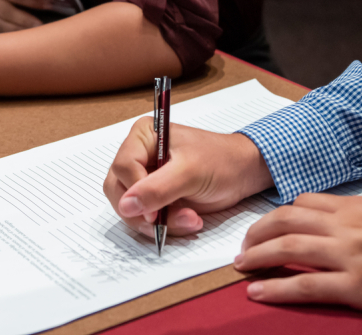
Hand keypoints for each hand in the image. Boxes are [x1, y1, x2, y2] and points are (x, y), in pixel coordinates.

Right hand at [0, 0, 52, 32]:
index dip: (31, 1)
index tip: (47, 4)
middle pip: (8, 12)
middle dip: (26, 20)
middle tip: (41, 24)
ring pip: (3, 25)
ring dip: (20, 30)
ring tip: (35, 33)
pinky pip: (0, 30)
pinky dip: (13, 34)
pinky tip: (24, 36)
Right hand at [104, 121, 273, 237]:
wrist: (242, 173)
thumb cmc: (221, 161)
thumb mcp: (190, 172)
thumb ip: (157, 188)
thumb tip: (127, 205)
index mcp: (143, 136)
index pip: (122, 166)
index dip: (134, 191)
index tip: (153, 212)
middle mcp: (139, 155)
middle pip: (119, 190)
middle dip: (145, 212)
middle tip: (166, 222)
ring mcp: (144, 177)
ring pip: (131, 208)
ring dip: (158, 222)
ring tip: (189, 219)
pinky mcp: (153, 197)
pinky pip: (145, 218)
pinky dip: (165, 225)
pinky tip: (189, 220)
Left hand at [234, 193, 361, 312]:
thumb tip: (345, 219)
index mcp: (358, 207)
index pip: (304, 202)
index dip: (279, 214)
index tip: (267, 225)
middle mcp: (348, 226)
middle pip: (287, 221)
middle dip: (258, 232)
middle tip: (243, 246)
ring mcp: (351, 256)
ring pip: (288, 248)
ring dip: (257, 256)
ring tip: (241, 266)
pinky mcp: (359, 286)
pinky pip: (306, 285)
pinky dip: (276, 288)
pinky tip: (258, 292)